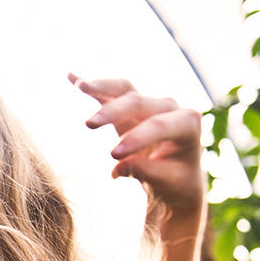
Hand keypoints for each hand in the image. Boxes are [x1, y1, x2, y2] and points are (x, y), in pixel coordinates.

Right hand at [69, 74, 204, 217]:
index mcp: (187, 124)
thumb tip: (118, 168)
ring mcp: (150, 104)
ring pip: (125, 90)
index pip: (159, 126)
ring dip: (102, 87)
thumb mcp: (167, 182)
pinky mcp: (131, 106)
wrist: (176, 176)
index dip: (136, 138)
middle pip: (138, 103)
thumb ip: (146, 172)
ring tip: (80, 86)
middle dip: (113, 112)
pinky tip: (71, 78)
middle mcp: (170, 107)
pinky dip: (94, 86)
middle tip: (88, 125)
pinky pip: (112, 92)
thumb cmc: (175, 181)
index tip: (113, 155)